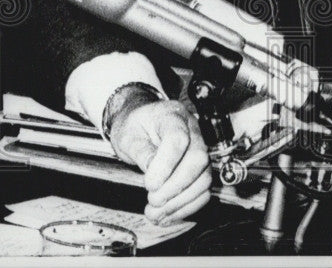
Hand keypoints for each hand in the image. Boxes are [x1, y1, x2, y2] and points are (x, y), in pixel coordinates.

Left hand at [110, 99, 211, 223]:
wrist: (140, 125)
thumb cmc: (133, 127)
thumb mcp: (128, 136)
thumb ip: (141, 153)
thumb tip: (155, 178)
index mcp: (172, 116)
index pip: (177, 138)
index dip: (166, 164)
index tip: (149, 184)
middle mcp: (192, 131)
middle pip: (197, 160)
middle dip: (175, 186)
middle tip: (153, 200)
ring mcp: (200, 150)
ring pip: (203, 179)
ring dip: (180, 202)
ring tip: (156, 214)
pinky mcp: (201, 170)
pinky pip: (203, 191)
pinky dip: (186, 207)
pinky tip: (167, 216)